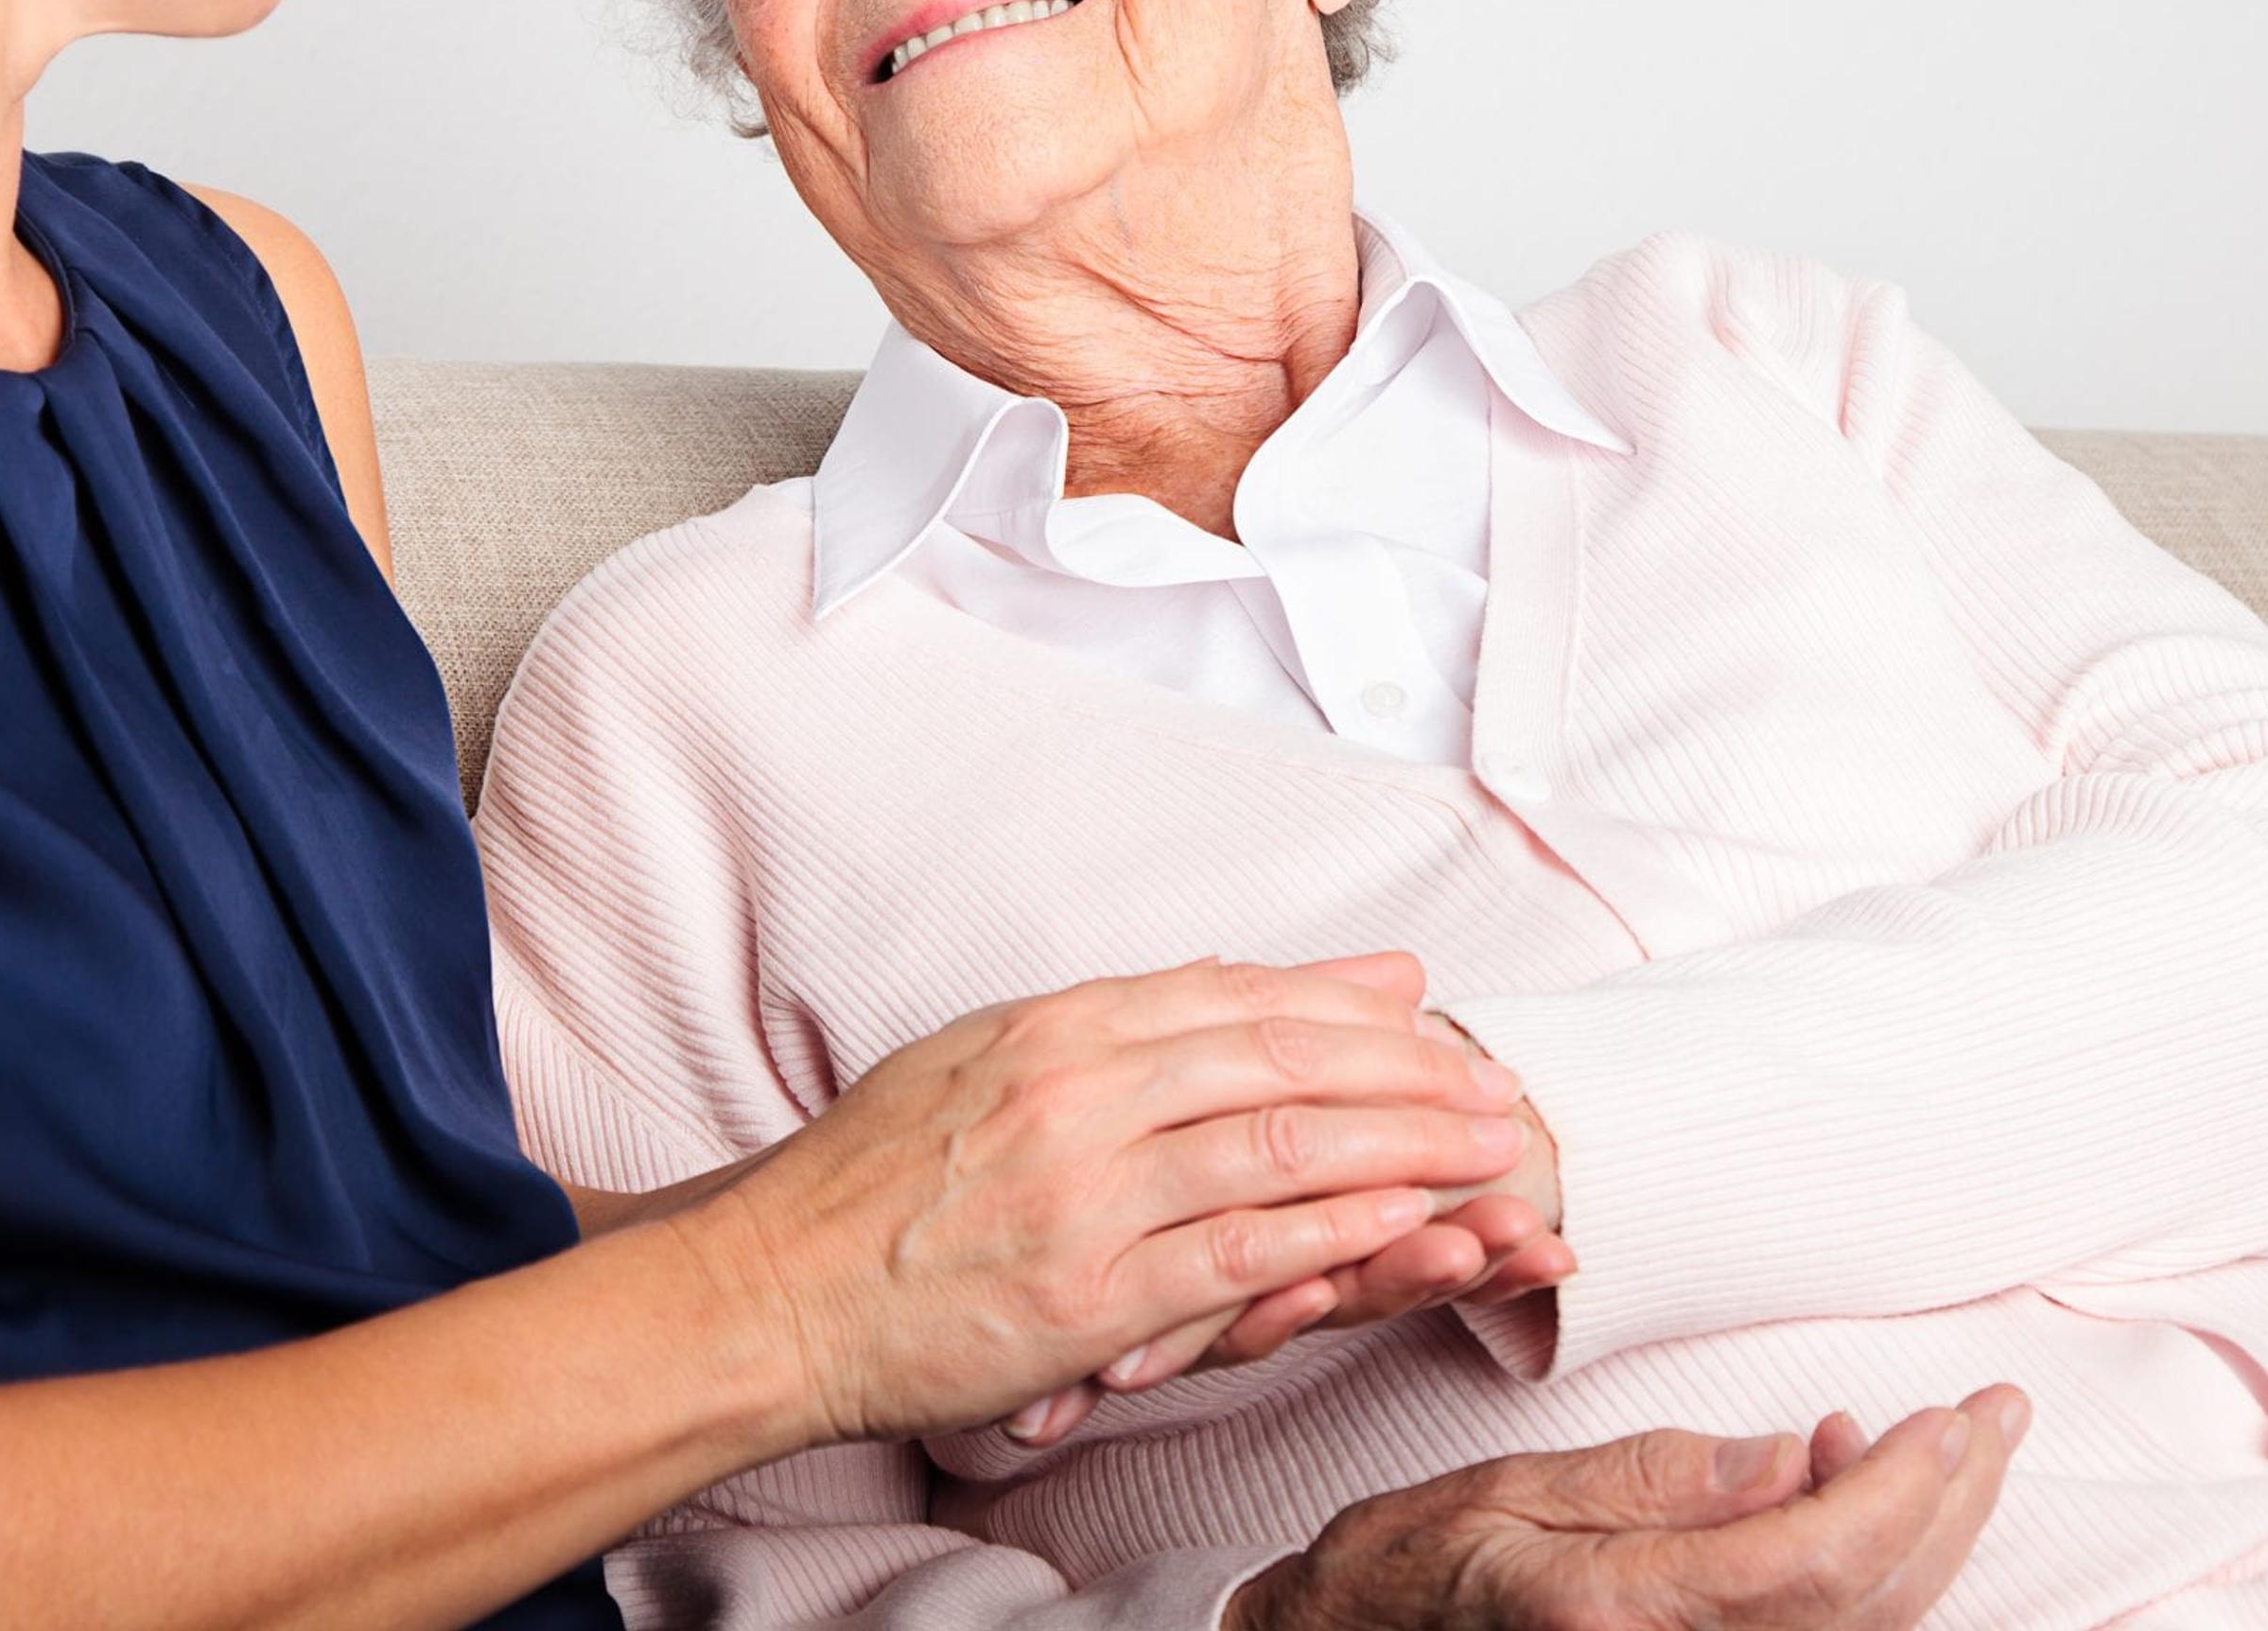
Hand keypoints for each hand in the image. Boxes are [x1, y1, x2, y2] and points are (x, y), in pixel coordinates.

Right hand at [680, 953, 1534, 1446]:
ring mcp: (1087, 1191)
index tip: (1429, 1013)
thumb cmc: (875, 1182)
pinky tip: (1407, 1227)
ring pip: (1281, 1148)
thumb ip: (1124, 1019)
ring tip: (1488, 1153)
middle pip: (1280, 1061)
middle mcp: (1079, 1090)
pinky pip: (1240, 1254)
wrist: (774, 1291)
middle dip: (1406, 1072)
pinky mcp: (1091, 1294)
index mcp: (1056, 1025)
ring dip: (1403, 1148)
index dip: (1347, 1005)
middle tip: (1494, 1084)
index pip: (1234, 997)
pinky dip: (1338, 1237)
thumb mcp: (989, 1057)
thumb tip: (1244, 975)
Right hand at [1224, 1388, 2030, 1630]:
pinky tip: (1875, 1514)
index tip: (1949, 1417)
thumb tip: (1798, 1459)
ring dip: (1929, 1546)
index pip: (1807, 1561)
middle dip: (1949, 1508)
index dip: (1898, 1492)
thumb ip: (1655, 1482)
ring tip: (1958, 1453)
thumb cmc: (1406, 1572)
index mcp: (1611, 1611)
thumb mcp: (1507, 1489)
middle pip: (1862, 1610)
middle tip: (1994, 1419)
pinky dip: (1873, 1586)